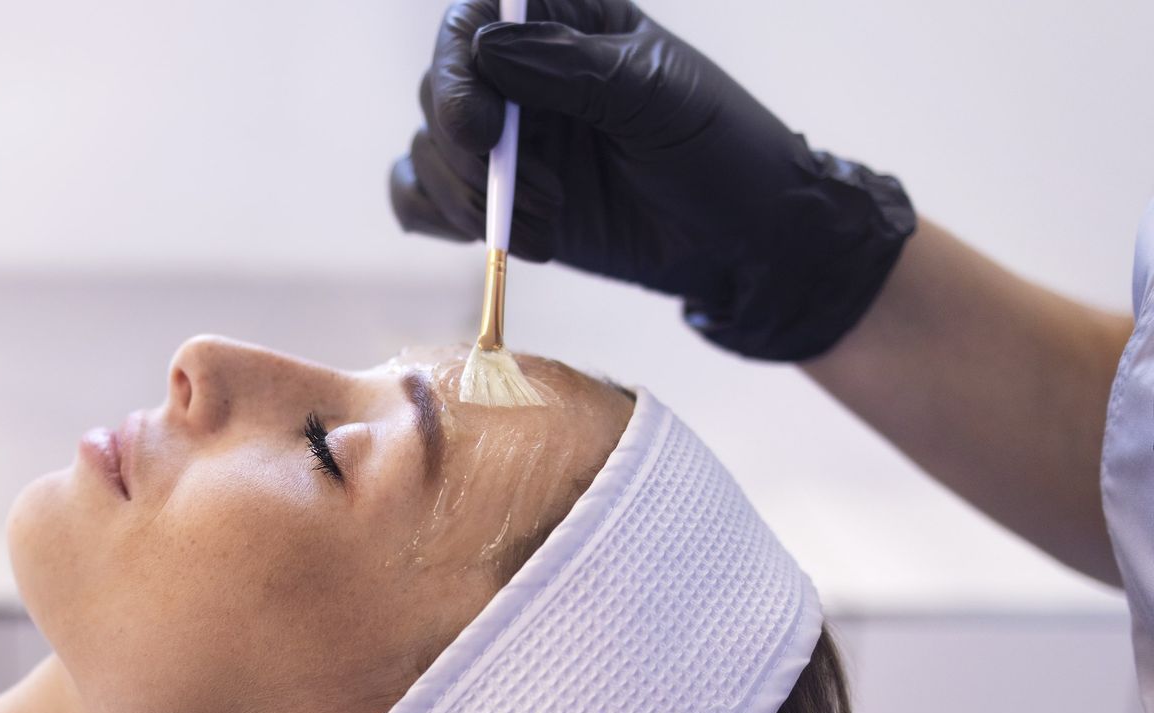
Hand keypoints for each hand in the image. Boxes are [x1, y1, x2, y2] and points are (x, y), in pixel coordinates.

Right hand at [390, 0, 915, 360]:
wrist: (742, 241)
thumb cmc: (720, 151)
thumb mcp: (658, 97)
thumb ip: (575, 69)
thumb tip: (489, 49)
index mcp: (566, 23)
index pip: (476, 18)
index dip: (458, 65)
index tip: (484, 127)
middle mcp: (523, 75)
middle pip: (438, 88)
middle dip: (466, 151)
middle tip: (529, 193)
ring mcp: (505, 141)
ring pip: (426, 151)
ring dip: (467, 198)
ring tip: (543, 225)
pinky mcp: (495, 201)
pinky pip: (419, 200)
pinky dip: (442, 220)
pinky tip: (506, 239)